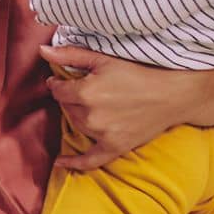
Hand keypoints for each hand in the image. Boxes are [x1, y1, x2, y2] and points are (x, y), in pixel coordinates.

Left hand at [42, 45, 186, 169]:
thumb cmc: (138, 73)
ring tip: (94, 104)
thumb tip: (42, 51)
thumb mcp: (103, 59)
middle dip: (71, 98)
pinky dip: (74, 162)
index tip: (63, 80)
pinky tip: (59, 163)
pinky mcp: (115, 147)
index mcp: (86, 92)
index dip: (58, 84)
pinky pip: (90, 160)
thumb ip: (70, 55)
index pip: (58, 90)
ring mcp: (103, 134)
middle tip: (87, 90)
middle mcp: (91, 116)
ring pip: (76, 125)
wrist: (171, 95)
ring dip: (78, 115)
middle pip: (67, 107)